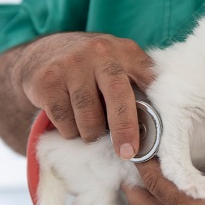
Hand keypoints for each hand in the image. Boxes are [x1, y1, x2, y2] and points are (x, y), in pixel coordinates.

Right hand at [11, 32, 153, 157]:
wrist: (41, 53)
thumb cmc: (92, 68)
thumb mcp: (119, 64)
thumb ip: (140, 84)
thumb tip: (163, 127)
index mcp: (125, 51)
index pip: (149, 79)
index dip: (156, 108)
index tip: (157, 136)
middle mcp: (99, 53)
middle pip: (118, 95)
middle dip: (124, 128)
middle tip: (127, 152)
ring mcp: (71, 66)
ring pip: (89, 117)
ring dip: (91, 133)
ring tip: (91, 128)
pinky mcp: (47, 82)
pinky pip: (65, 122)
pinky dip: (70, 131)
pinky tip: (71, 121)